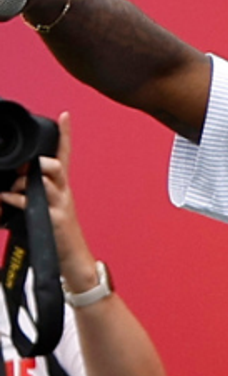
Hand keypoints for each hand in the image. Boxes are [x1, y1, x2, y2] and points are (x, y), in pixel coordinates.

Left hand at [0, 113, 100, 290]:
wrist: (72, 260)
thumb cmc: (55, 234)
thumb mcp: (44, 208)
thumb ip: (28, 192)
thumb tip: (9, 182)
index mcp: (60, 187)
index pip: (64, 155)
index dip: (66, 135)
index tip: (64, 116)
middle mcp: (63, 192)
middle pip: (55, 163)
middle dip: (39, 162)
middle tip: (24, 169)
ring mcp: (60, 204)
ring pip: (46, 178)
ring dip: (25, 179)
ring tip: (13, 188)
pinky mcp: (54, 218)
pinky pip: (31, 201)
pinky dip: (14, 198)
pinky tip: (7, 198)